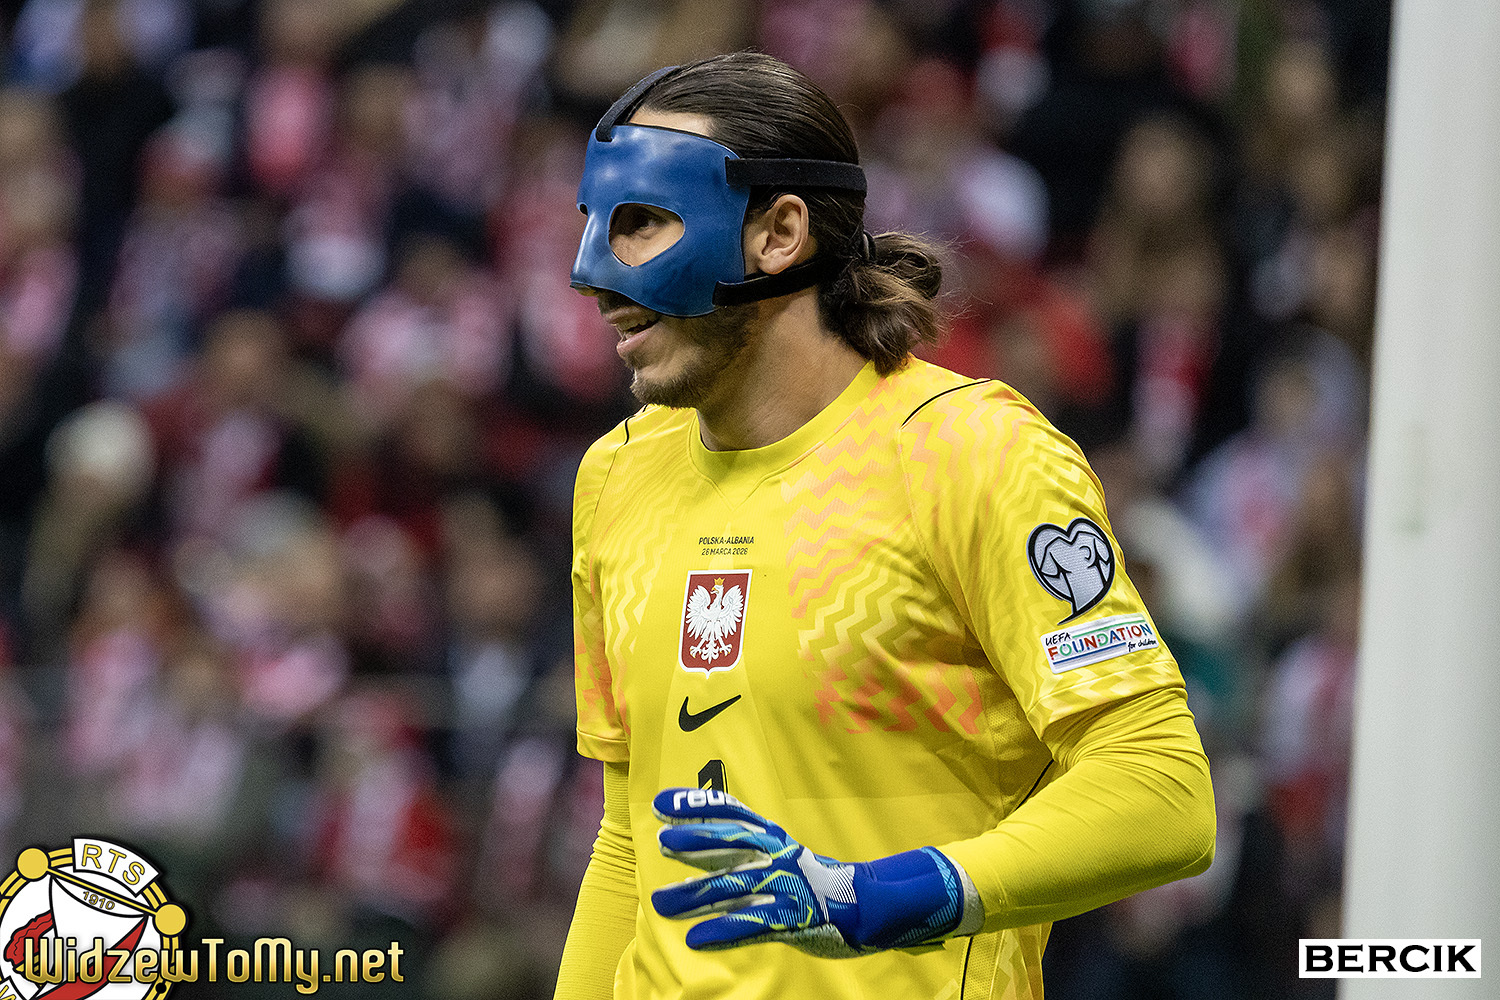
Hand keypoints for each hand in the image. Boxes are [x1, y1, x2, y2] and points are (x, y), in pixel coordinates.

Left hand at [649, 788, 968, 956]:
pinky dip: (725, 931)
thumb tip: (679, 855)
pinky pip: (756, 925)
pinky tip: (697, 938)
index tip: (662, 803)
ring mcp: (788, 887)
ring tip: (660, 902)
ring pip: (737, 888)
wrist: (865, 907)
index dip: (698, 806)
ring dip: (696, 894)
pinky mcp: (795, 920)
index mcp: (773, 838)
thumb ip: (731, 856)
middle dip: (696, 841)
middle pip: (734, 844)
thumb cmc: (808, 882)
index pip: (733, 813)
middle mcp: (779, 856)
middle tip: (661, 840)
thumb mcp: (773, 857)